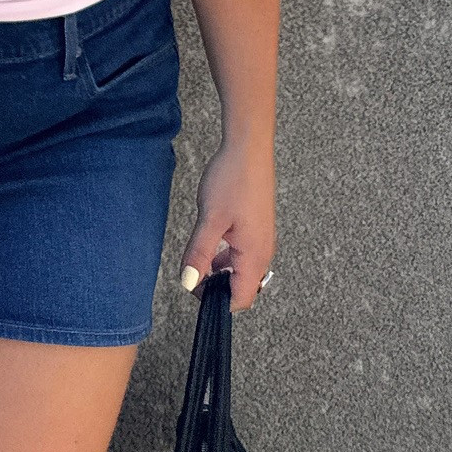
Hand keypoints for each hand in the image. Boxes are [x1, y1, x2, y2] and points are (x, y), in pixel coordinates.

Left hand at [178, 139, 275, 312]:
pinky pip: (242, 253)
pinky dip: (226, 255)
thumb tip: (188, 283)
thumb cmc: (232, 180)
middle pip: (241, 286)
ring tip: (198, 256)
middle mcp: (263, 252)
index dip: (217, 302)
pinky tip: (210, 241)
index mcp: (255, 256)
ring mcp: (261, 239)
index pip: (241, 299)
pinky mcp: (257, 227)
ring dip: (219, 269)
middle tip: (192, 271)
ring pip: (241, 269)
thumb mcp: (210, 219)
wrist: (248, 149)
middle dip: (217, 286)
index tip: (194, 290)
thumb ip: (199, 253)